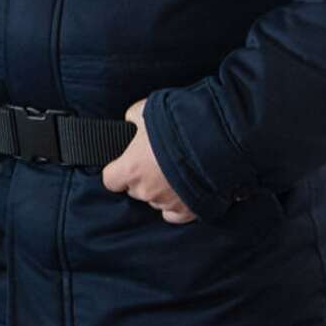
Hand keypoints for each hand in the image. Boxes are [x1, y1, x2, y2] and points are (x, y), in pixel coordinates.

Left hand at [102, 99, 195, 224]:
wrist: (214, 140)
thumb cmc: (176, 124)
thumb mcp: (145, 111)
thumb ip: (132, 121)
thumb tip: (130, 122)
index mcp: (131, 170)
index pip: (110, 180)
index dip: (117, 171)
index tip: (125, 163)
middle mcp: (146, 191)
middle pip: (134, 189)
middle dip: (142, 177)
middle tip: (155, 161)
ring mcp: (167, 203)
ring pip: (155, 200)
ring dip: (160, 189)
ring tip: (174, 171)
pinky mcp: (188, 211)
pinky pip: (175, 214)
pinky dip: (176, 205)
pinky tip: (180, 193)